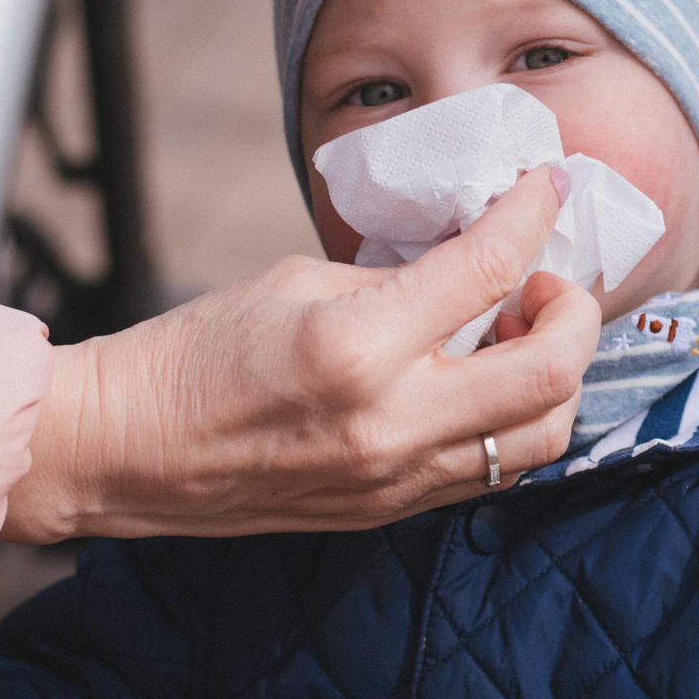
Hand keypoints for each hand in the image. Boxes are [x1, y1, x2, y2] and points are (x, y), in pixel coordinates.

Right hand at [9, 170, 600, 541]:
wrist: (124, 449)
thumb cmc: (194, 352)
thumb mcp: (298, 281)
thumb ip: (398, 279)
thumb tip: (474, 264)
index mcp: (357, 346)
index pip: (488, 269)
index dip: (532, 216)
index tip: (547, 187)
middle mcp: (390, 421)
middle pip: (551, 372)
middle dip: (573, 313)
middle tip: (544, 281)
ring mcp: (396, 478)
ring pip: (543, 437)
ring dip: (555, 376)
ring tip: (513, 334)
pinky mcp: (392, 511)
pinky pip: (494, 469)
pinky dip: (514, 418)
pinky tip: (484, 379)